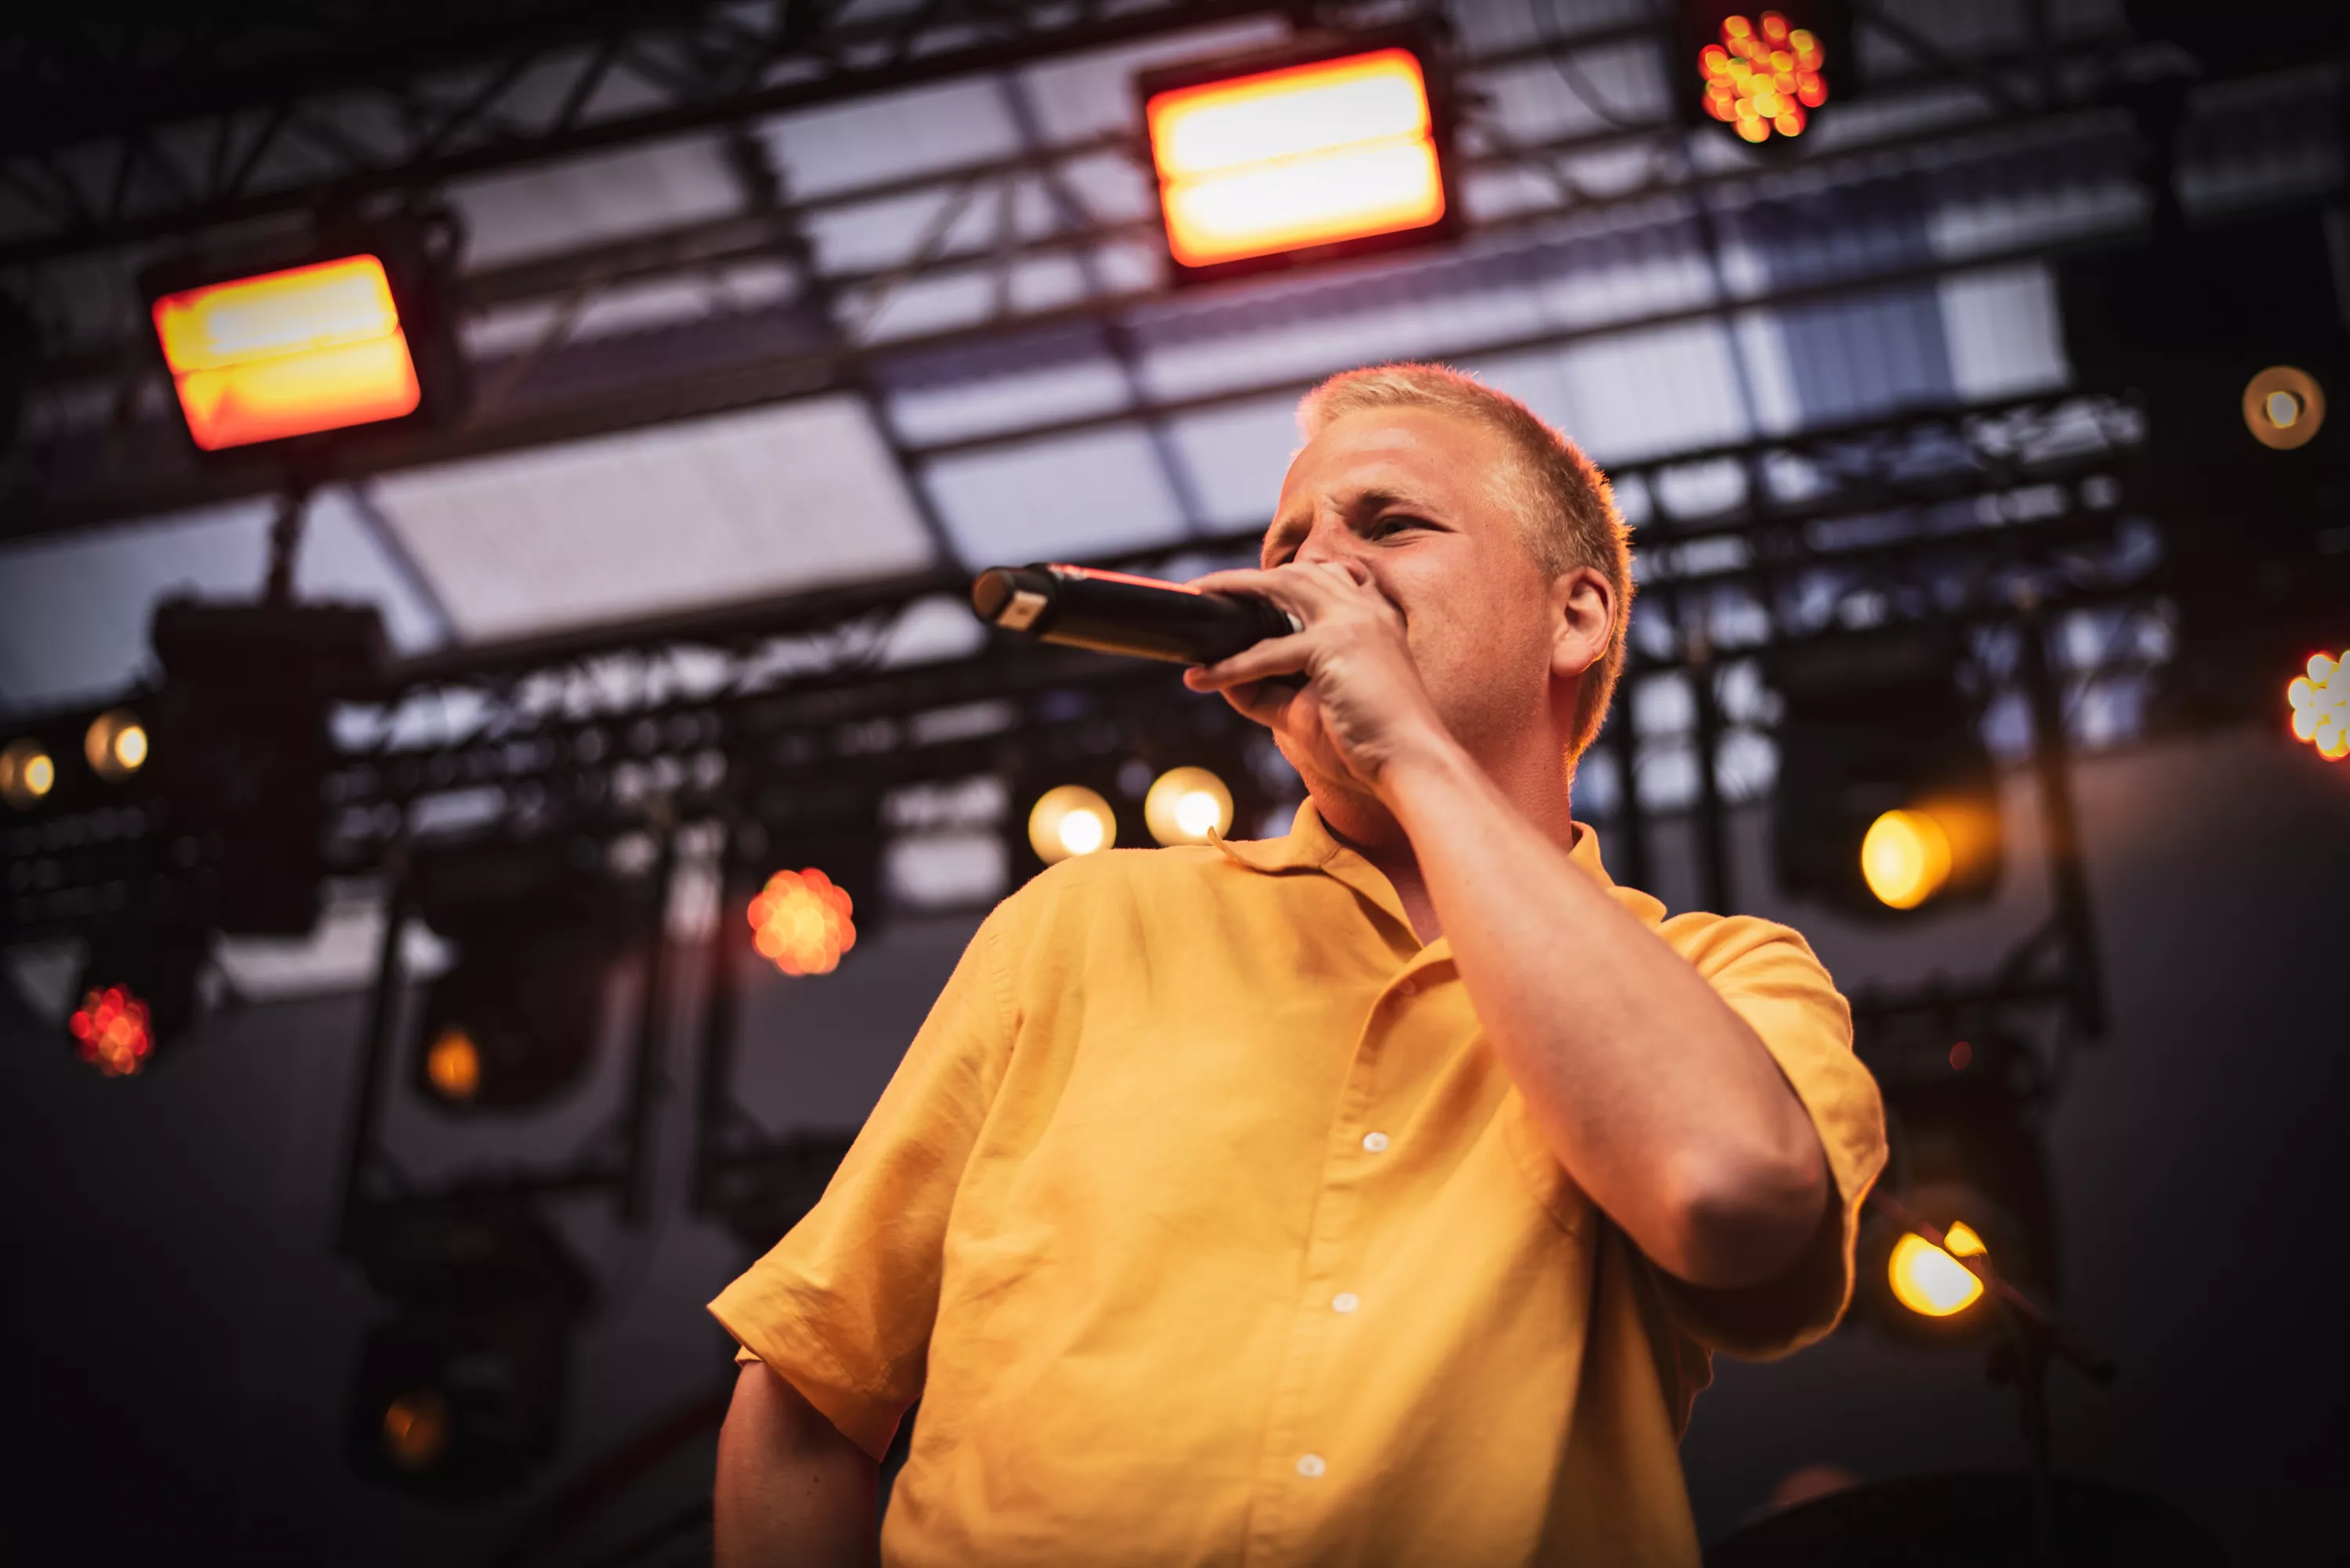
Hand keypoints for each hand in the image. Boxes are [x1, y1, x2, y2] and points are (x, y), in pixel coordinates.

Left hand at [1181, 560, 1454, 796]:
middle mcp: (1365, 609)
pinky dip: (1229, 667)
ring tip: (1195, 601)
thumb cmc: (1368, 743)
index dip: (1279, 582)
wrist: (1412, 765)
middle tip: (1203, 590)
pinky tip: (1199, 680)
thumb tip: (1223, 680)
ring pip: (1279, 591)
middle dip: (1245, 578)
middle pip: (1295, 574)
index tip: (1242, 593)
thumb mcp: (1308, 710)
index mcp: (1372, 618)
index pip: (1321, 579)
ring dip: (1231, 592)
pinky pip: (1268, 652)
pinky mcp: (1335, 645)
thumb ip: (1268, 692)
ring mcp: (1352, 622)